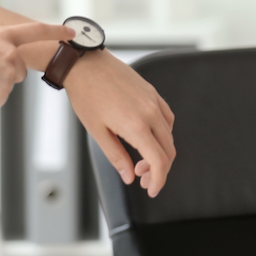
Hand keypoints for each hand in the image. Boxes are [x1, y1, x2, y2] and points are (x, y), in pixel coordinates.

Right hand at [0, 22, 72, 109]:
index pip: (36, 31)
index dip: (56, 32)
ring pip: (9, 83)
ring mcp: (7, 75)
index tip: (73, 34)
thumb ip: (1, 46)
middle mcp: (10, 54)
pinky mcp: (1, 95)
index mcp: (3, 36)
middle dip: (5, 69)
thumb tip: (15, 59)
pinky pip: (0, 97)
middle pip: (20, 68)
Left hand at [63, 50, 177, 196]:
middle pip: (168, 150)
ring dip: (160, 152)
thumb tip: (128, 177)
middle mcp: (151, 113)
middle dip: (159, 169)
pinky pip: (167, 118)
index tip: (152, 190)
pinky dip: (163, 134)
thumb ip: (116, 156)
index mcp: (136, 126)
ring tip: (142, 160)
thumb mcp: (97, 132)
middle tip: (143, 179)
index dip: (159, 180)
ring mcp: (154, 102)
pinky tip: (149, 138)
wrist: (86, 65)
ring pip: (169, 135)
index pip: (159, 160)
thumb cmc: (87, 96)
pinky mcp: (153, 94)